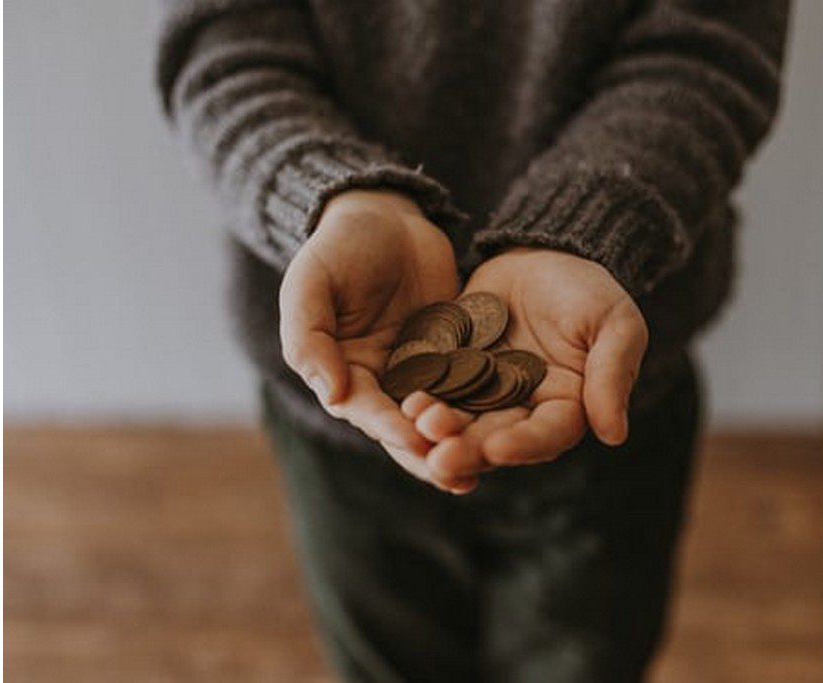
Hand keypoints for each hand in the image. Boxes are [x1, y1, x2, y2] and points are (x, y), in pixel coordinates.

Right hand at [279, 190, 462, 486]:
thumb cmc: (338, 247)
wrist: (385, 215)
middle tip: (458, 475)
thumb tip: (332, 395)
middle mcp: (381, 382)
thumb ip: (310, 337)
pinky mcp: (455, 356)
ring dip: (460, 441)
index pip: (364, 409)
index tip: (415, 439)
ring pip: (440, 416)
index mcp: (341, 372)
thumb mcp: (311, 283)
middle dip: (429, 451)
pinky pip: (470, 385)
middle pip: (404, 427)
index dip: (388, 426)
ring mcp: (420, 371)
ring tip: (486, 466)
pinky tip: (511, 425)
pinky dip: (485, 407)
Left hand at [406, 248, 648, 491]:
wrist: (541, 253)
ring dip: (438, 429)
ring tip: (418, 424)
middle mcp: (521, 409)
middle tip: (440, 458)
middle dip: (468, 448)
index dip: (523, 445)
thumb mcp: (614, 324)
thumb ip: (612, 374)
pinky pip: (434, 387)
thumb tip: (614, 434)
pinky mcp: (451, 369)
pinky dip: (420, 395)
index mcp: (565, 407)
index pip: (546, 435)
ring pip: (459, 419)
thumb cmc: (588, 289)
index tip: (497, 449)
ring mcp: (482, 392)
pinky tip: (402, 400)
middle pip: (495, 438)